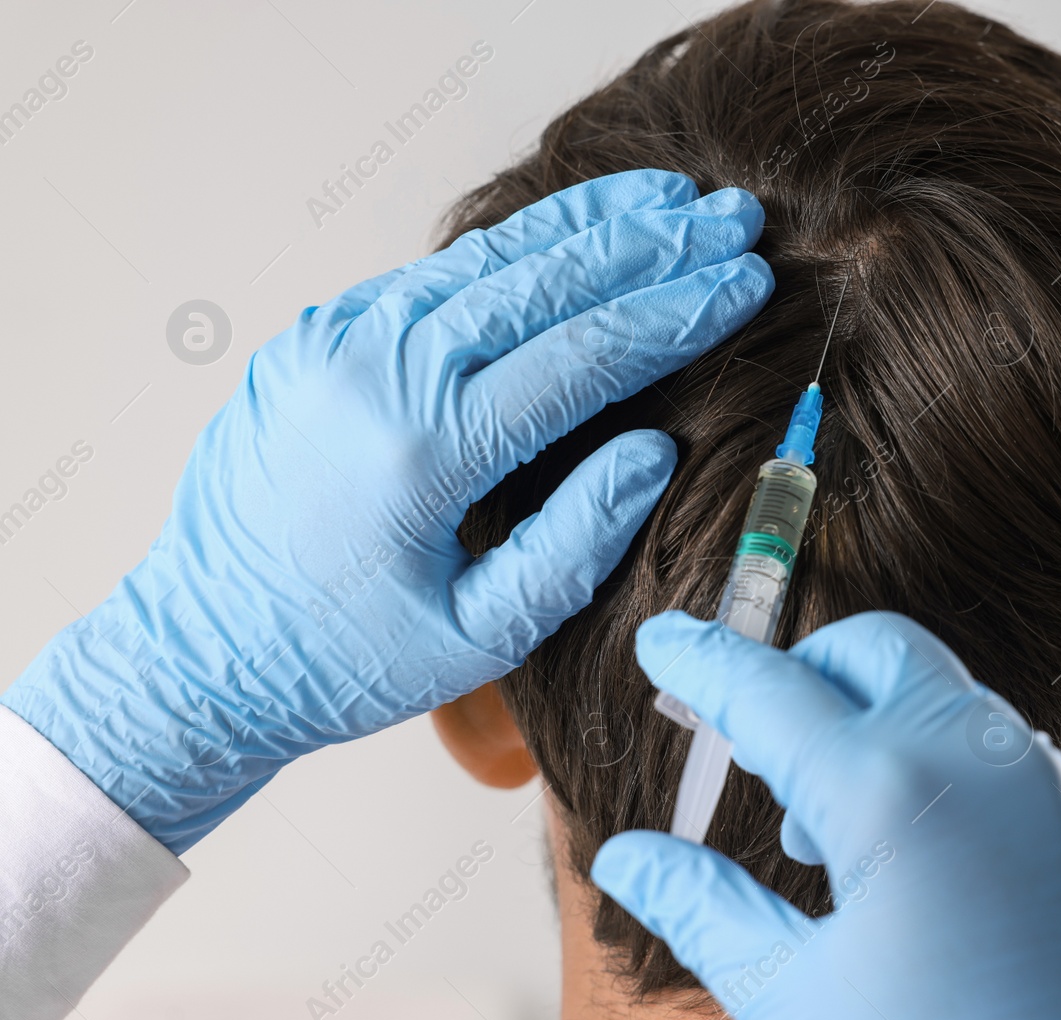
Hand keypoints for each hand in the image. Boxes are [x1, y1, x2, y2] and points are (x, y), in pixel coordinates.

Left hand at [2, 170, 772, 852]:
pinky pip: (435, 275)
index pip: (582, 356)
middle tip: (734, 218)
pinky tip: (573, 233)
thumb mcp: (481, 636)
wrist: (198, 652)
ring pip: (488, 259)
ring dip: (587, 227)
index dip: (676, 315)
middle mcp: (373, 373)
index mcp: (422, 450)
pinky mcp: (318, 337)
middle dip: (652, 248)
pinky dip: (514, 249)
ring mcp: (336, 342)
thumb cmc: (344, 661)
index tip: (747, 282)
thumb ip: (576, 541)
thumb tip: (655, 448)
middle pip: (543, 283)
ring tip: (671, 202)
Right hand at [593, 611, 1060, 1019]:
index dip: (703, 661)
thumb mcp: (799, 1003)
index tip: (665, 640)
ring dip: (878, 729)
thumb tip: (629, 857)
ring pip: (950, 703)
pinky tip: (926, 876)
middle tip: (755, 740)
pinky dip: (948, 776)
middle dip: (806, 670)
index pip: (768, 690)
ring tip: (832, 841)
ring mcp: (1060, 789)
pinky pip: (1012, 763)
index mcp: (890, 791)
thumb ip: (706, 910)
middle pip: (875, 651)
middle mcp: (985, 760)